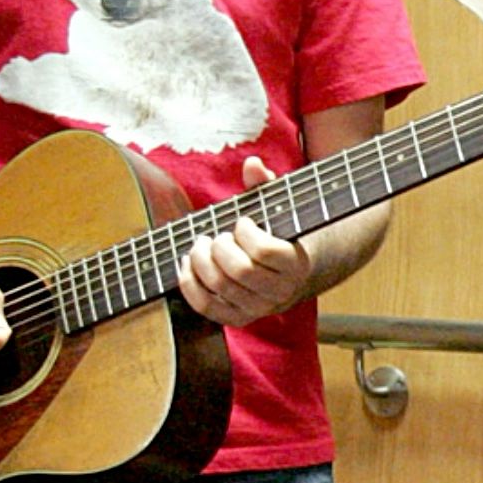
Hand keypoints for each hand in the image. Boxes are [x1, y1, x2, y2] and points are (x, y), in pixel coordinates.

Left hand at [178, 156, 315, 326]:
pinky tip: (187, 264)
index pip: (265, 250)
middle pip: (240, 271)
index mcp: (295, 263)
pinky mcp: (238, 318)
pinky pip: (207, 307)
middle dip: (220, 247)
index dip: (247, 232)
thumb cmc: (280, 234)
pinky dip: (190, 284)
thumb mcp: (277, 208)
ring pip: (220, 287)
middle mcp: (280, 291)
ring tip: (200, 245)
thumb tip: (251, 164)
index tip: (243, 222)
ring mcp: (259, 308)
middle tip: (217, 235)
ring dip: (201, 261)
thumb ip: (265, 186)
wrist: (291, 274)